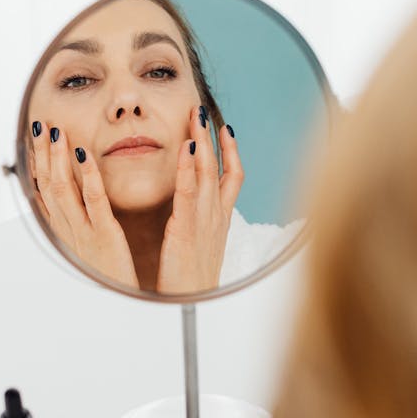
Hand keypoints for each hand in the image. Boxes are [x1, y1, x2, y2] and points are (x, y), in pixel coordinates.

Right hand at [30, 121, 138, 287]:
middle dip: (42, 154)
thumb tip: (72, 203)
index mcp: (66, 231)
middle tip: (39, 125)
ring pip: (64, 189)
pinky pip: (94, 200)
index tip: (32, 141)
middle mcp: (69, 228)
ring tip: (55, 132)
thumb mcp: (87, 248)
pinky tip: (84, 155)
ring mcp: (85, 230)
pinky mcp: (105, 233)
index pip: (44, 192)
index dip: (36, 165)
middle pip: (49, 185)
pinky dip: (87, 176)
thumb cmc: (108, 275)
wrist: (119, 304)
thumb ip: (79, 222)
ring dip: (58, 158)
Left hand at [156, 107, 243, 293]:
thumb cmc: (192, 283)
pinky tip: (184, 145)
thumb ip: (200, 226)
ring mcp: (203, 221)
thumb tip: (198, 215)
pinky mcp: (185, 229)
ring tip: (195, 115)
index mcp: (219, 220)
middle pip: (220, 167)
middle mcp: (216, 216)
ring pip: (207, 173)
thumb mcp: (201, 248)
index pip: (232, 177)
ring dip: (201, 141)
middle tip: (203, 108)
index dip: (230, 151)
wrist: (191, 309)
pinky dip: (187, 166)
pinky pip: (188, 191)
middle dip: (213, 135)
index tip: (225, 128)